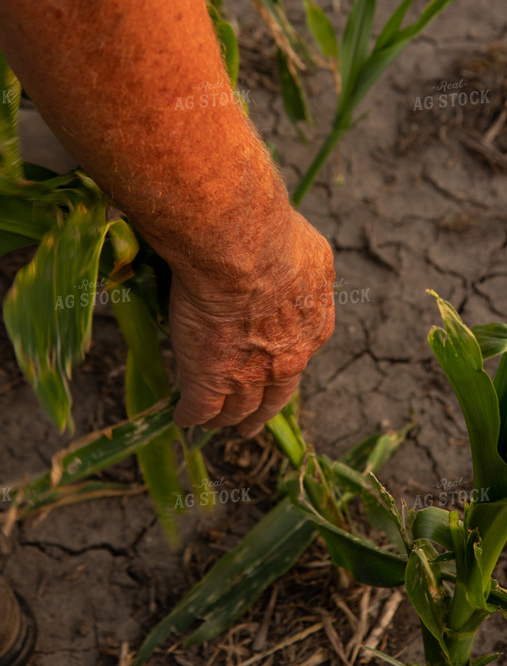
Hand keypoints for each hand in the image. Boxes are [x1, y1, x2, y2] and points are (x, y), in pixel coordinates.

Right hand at [169, 213, 334, 436]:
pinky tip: (182, 417)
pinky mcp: (210, 380)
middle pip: (272, 399)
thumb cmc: (275, 239)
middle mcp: (287, 361)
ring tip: (213, 425)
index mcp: (312, 330)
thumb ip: (309, 271)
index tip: (271, 376)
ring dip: (224, 420)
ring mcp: (249, 376)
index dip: (280, 371)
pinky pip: (199, 409)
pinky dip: (190, 416)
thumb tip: (306, 266)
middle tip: (249, 427)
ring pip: (236, 410)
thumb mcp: (311, 253)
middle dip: (260, 414)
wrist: (241, 249)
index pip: (296, 360)